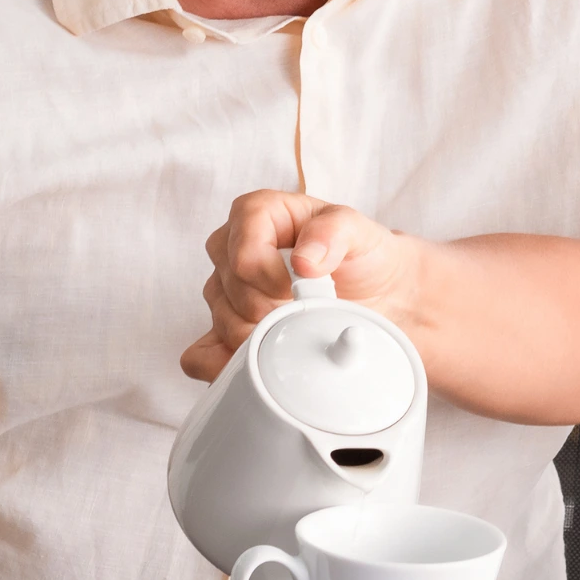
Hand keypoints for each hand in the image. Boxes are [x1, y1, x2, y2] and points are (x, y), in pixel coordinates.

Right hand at [179, 190, 423, 381]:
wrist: (379, 294)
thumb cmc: (363, 255)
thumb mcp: (360, 230)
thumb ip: (333, 231)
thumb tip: (303, 261)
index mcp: (258, 215)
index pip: (241, 252)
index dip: (269, 276)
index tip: (302, 286)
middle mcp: (234, 249)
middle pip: (227, 288)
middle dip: (270, 307)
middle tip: (306, 307)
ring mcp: (227, 291)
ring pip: (220, 320)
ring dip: (260, 334)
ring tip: (297, 326)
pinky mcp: (226, 330)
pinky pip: (201, 354)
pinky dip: (225, 364)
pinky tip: (259, 363)